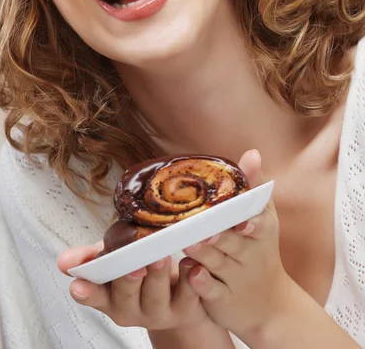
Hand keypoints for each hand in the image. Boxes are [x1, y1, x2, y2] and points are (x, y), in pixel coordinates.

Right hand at [57, 242, 209, 331]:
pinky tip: (190, 264)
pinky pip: (189, 293)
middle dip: (128, 280)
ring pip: (156, 296)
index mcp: (110, 297)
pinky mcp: (186, 307)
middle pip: (126, 297)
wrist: (176, 291)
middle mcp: (132, 309)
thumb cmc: (141, 268)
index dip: (86, 292)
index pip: (93, 296)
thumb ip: (91, 257)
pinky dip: (190, 277)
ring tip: (160, 256)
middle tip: (133, 263)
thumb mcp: (114, 259)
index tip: (78, 285)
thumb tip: (64, 261)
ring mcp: (159, 311)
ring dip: (158, 275)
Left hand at [183, 149, 291, 342]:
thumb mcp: (265, 218)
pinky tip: (191, 274)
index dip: (251, 224)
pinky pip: (209, 291)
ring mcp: (236, 279)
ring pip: (218, 264)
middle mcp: (251, 256)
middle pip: (234, 244)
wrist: (270, 306)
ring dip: (204, 254)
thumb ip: (254, 186)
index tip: (243, 223)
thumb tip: (252, 152)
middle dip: (219, 237)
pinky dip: (201, 283)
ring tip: (188, 243)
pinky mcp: (221, 299)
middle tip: (202, 229)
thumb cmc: (261, 250)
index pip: (260, 225)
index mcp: (262, 233)